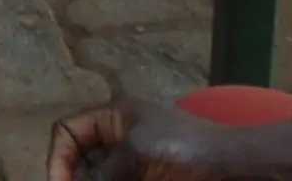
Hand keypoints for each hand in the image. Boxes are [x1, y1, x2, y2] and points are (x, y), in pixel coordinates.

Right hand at [47, 100, 246, 180]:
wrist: (233, 168)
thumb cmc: (185, 150)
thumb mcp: (136, 154)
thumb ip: (102, 173)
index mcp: (114, 118)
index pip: (68, 131)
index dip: (58, 158)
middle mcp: (120, 138)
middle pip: (81, 159)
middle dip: (75, 177)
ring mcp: (136, 164)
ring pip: (101, 176)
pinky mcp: (149, 179)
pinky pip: (120, 180)